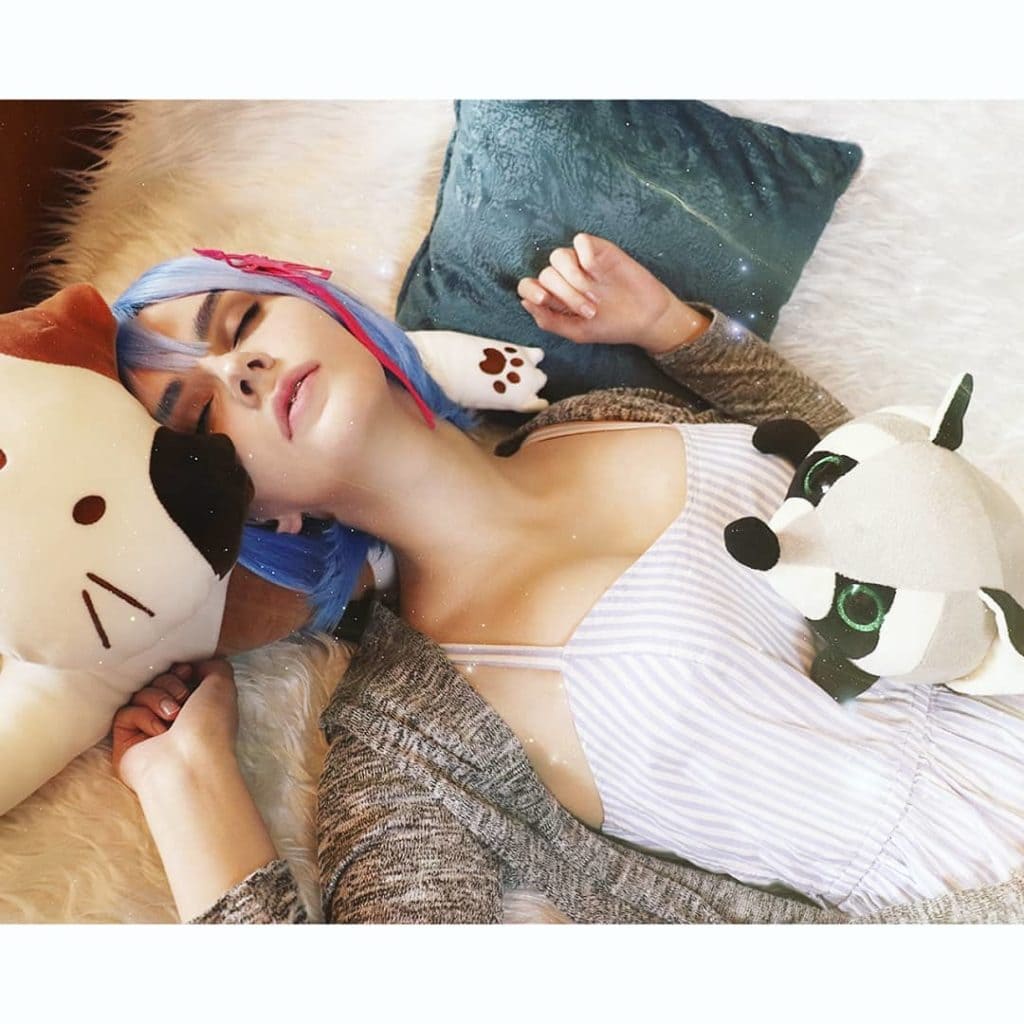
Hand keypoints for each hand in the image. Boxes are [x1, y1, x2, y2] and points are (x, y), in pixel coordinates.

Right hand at [112, 659, 239, 795]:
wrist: (188, 762)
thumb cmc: (211, 725)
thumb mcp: (223, 685)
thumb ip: (213, 665)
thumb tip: (196, 662)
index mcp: (198, 706)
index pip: (179, 675)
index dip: (181, 669)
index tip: (187, 672)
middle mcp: (175, 718)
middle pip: (158, 681)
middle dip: (170, 684)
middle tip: (181, 700)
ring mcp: (150, 730)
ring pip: (141, 694)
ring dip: (157, 699)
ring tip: (172, 717)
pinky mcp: (127, 741)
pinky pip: (125, 712)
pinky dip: (142, 717)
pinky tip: (157, 732)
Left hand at [517, 233, 709, 353]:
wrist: (646, 317)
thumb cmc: (611, 326)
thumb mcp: (578, 332)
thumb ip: (549, 321)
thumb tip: (524, 303)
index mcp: (555, 297)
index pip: (528, 285)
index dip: (530, 289)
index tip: (544, 299)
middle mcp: (565, 277)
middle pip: (546, 274)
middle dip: (565, 294)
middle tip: (589, 310)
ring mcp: (581, 262)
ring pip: (558, 256)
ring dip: (573, 277)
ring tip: (594, 294)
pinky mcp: (599, 250)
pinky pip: (581, 242)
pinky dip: (586, 257)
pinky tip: (599, 272)